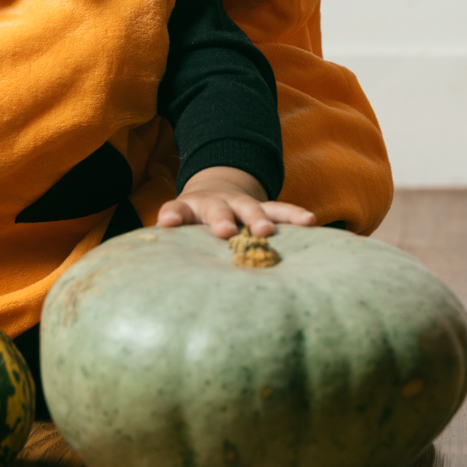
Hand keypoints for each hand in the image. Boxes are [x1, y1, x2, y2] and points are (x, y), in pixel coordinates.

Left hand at [155, 166, 314, 238]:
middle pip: (217, 209)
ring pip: (251, 208)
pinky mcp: (263, 208)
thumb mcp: (179, 226)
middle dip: (221, 219)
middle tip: (224, 231)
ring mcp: (241, 204)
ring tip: (267, 230)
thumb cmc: (194, 220)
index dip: (173, 215)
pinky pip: (279, 210)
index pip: (177, 210)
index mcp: (189, 208)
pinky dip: (293, 215)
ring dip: (257, 217)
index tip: (167, 222)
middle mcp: (216, 203)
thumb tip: (156, 277)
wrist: (216, 189)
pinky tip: (309, 221)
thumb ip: (171, 243)